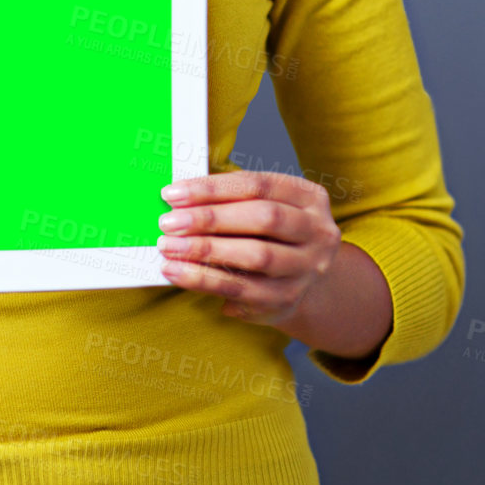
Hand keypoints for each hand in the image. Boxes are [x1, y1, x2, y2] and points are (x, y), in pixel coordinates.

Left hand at [156, 171, 341, 327]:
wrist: (300, 282)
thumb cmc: (269, 234)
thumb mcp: (260, 208)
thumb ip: (228, 200)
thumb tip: (176, 199)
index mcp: (309, 197)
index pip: (257, 185)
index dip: (212, 188)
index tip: (172, 193)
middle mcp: (317, 232)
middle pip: (263, 218)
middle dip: (210, 219)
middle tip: (167, 222)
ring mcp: (306, 268)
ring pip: (256, 256)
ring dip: (205, 250)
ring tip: (168, 247)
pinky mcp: (287, 299)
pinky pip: (241, 289)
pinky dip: (204, 279)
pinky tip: (176, 272)